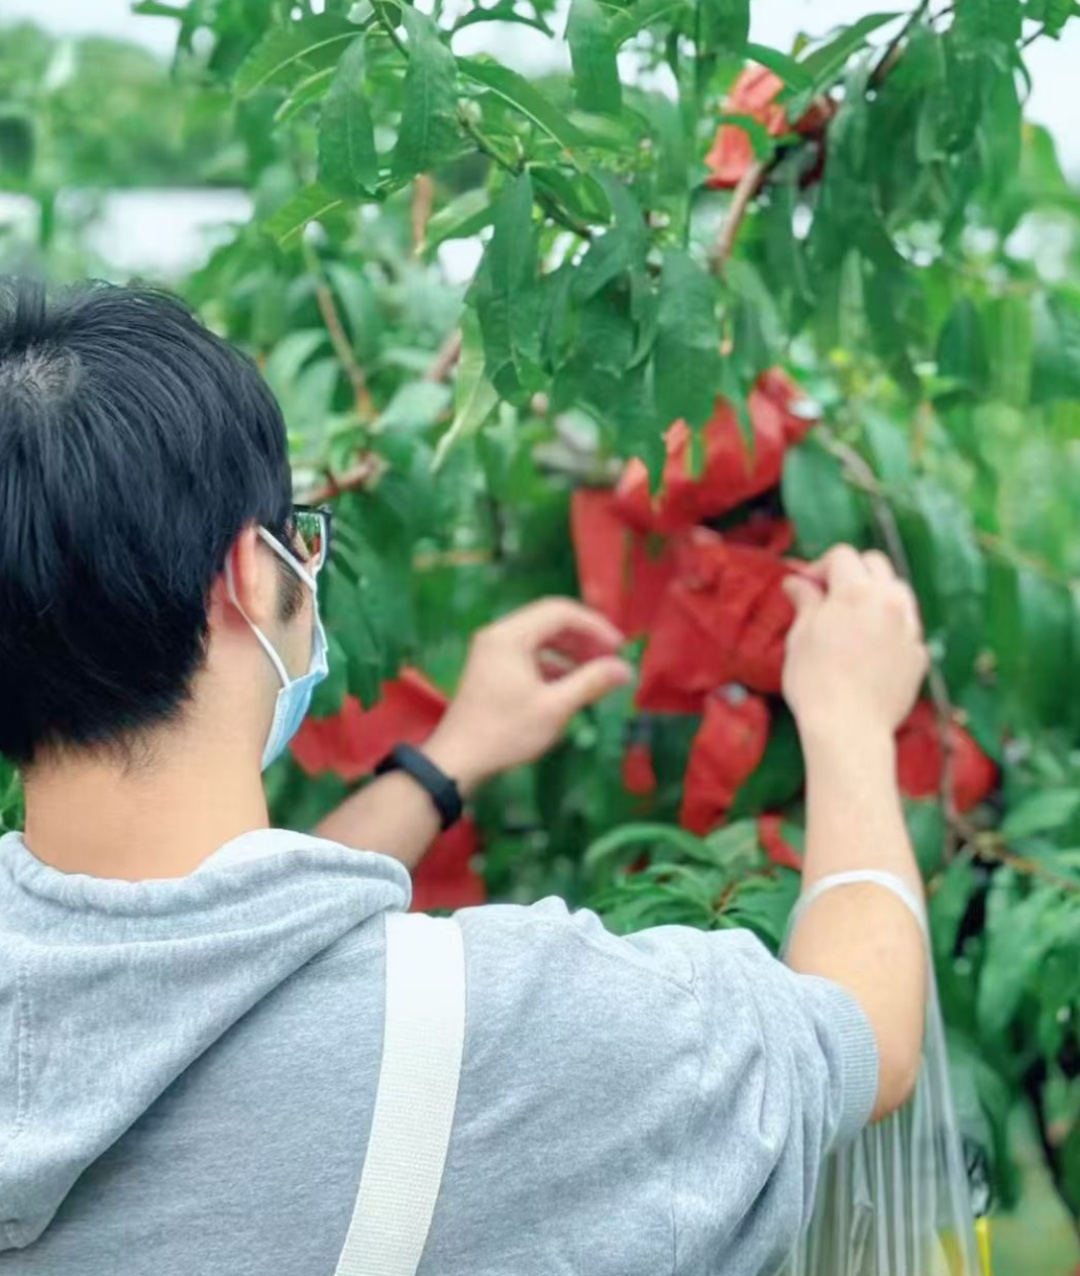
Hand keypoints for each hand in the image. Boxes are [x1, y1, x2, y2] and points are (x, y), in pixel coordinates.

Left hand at [423, 598, 632, 793]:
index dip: (595, 626)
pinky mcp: (491, 669)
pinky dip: (553, 665)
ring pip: (540, 639)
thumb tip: (625, 669)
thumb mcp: (555, 707)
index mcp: (510, 635)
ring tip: (596, 674)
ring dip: (571, 653)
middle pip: (550, 622)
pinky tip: (571, 686)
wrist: (458, 760)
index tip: (619, 648)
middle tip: (611, 659)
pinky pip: (528, 655)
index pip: (560, 612)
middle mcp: (498, 634)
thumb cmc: (506, 731)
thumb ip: (591, 682)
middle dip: (584, 639)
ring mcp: (492, 651)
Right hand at [782, 547, 928, 742]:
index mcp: (856, 591)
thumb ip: (805, 601)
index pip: (842, 555)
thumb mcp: (800, 636)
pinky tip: (870, 649)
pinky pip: (906, 627)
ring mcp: (910, 628)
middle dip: (852, 572)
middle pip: (876, 565)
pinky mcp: (919, 654)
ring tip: (855, 620)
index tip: (806, 588)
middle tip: (830, 598)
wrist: (849, 729)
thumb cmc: (814, 682)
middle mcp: (890, 601)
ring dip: (876, 595)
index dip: (820, 566)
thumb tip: (797, 581)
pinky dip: (890, 627)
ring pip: (898, 592)